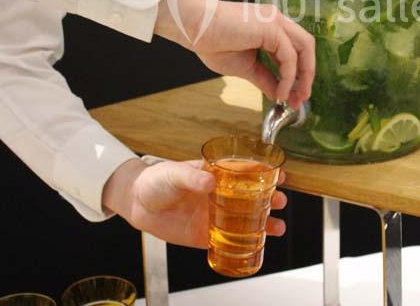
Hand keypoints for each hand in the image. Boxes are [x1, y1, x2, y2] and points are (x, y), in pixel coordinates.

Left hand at [102, 158, 287, 248]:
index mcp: (216, 175)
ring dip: (264, 223)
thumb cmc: (157, 180)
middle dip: (270, 199)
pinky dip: (244, 244)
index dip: (264, 173)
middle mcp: (220, 195)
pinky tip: (256, 246)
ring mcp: (215, 215)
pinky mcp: (206, 235)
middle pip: (252, 197)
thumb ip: (192, 176)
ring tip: (277, 227)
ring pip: (246, 220)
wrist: (138, 204)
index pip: (246, 172)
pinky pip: (230, 241)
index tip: (279, 174)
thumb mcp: (174, 173)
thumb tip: (209, 181)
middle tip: (280, 201)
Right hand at [155, 0, 314, 108]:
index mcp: (270, 27)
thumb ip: (264, 78)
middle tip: (302, 98)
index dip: (298, 74)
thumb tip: (278, 93)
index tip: (295, 96)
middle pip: (306, 46)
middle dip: (308, 74)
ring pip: (304, 47)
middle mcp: (276, 20)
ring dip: (304, 75)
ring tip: (295, 97)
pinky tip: (280, 91)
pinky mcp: (271, 27)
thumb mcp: (245, 66)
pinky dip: (288, 76)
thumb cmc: (211, 41)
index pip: (295, 49)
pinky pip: (289, 56)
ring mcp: (275, 21)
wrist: (193, 27)